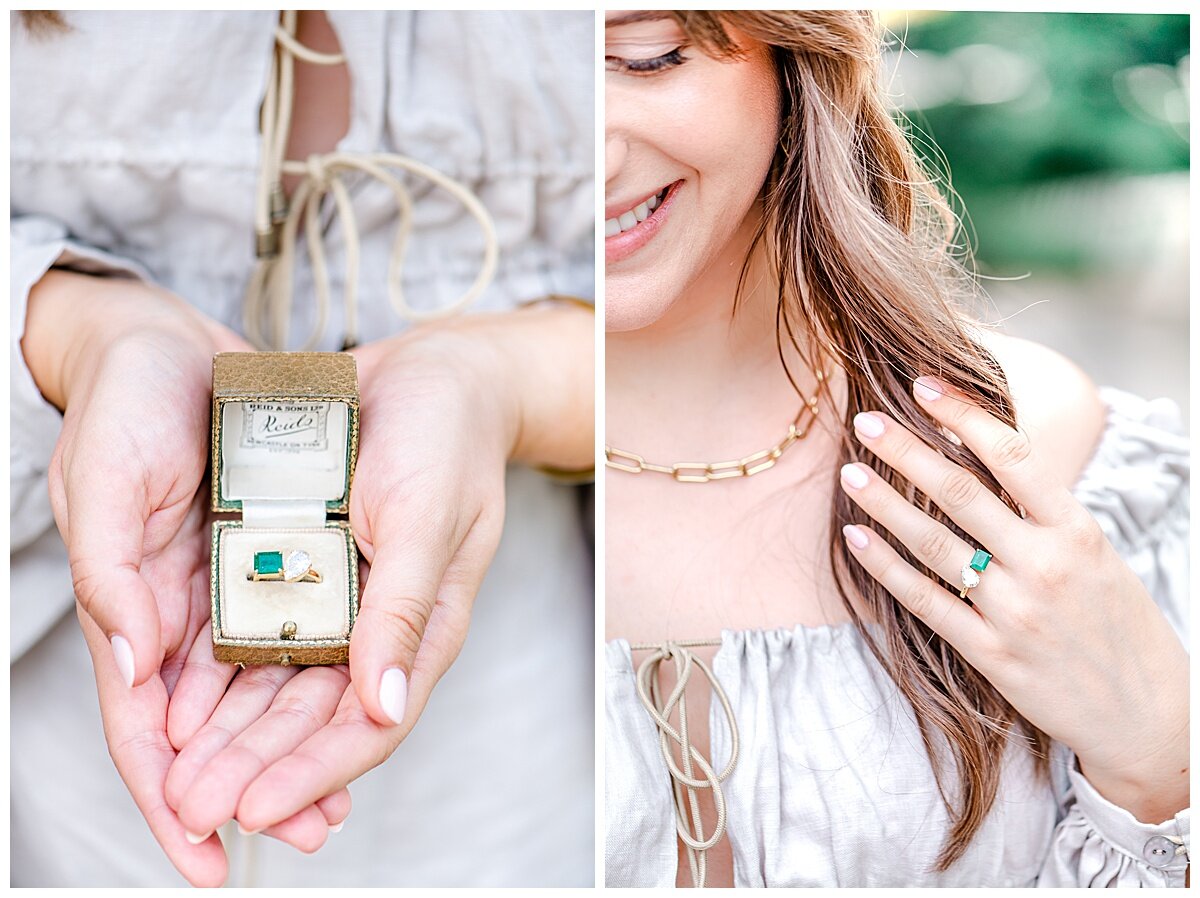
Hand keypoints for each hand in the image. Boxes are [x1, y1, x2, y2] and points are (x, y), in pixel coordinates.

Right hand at [25, 272, 338, 882]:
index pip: (141, 725)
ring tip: (334, 798)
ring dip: (288, 745)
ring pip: (255, 691)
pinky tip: (349, 702)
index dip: (166, 794)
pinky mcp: (264, 557)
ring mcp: (222, 589)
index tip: (200, 854)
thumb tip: (135, 659)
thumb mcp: (106, 474)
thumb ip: (112, 567)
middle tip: (305, 832)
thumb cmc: (125, 403)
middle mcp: (175, 612)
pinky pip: (291, 632)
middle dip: (249, 784)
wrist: (169, 343)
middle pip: (210, 726)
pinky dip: (312, 676)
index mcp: (128, 606)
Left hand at [166, 302, 592, 834]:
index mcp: (422, 626)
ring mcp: (340, 597)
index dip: (314, 772)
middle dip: (254, 765)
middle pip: (313, 716)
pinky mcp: (304, 566)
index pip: (371, 723)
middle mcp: (378, 624)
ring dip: (230, 731)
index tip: (255, 808)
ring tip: (174, 771)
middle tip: (192, 805)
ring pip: (278, 684)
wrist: (430, 370)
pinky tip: (180, 697)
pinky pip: (258, 628)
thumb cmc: (448, 438)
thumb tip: (385, 707)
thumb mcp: (428, 520)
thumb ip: (405, 613)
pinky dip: (223, 668)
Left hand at [838, 375, 1187, 823]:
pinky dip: (887, 568)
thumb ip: (1043, 512)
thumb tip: (982, 454)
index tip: (923, 385)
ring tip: (850, 472)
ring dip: (885, 505)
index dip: (963, 416)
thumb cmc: (1118, 622)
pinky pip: (926, 602)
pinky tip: (858, 538)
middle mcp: (1046, 566)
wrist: (1148, 713)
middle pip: (962, 494)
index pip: (1014, 457)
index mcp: (1078, 531)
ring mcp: (1015, 612)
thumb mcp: (1098, 554)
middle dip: (908, 451)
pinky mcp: (991, 655)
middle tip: (865, 420)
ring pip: (935, 545)